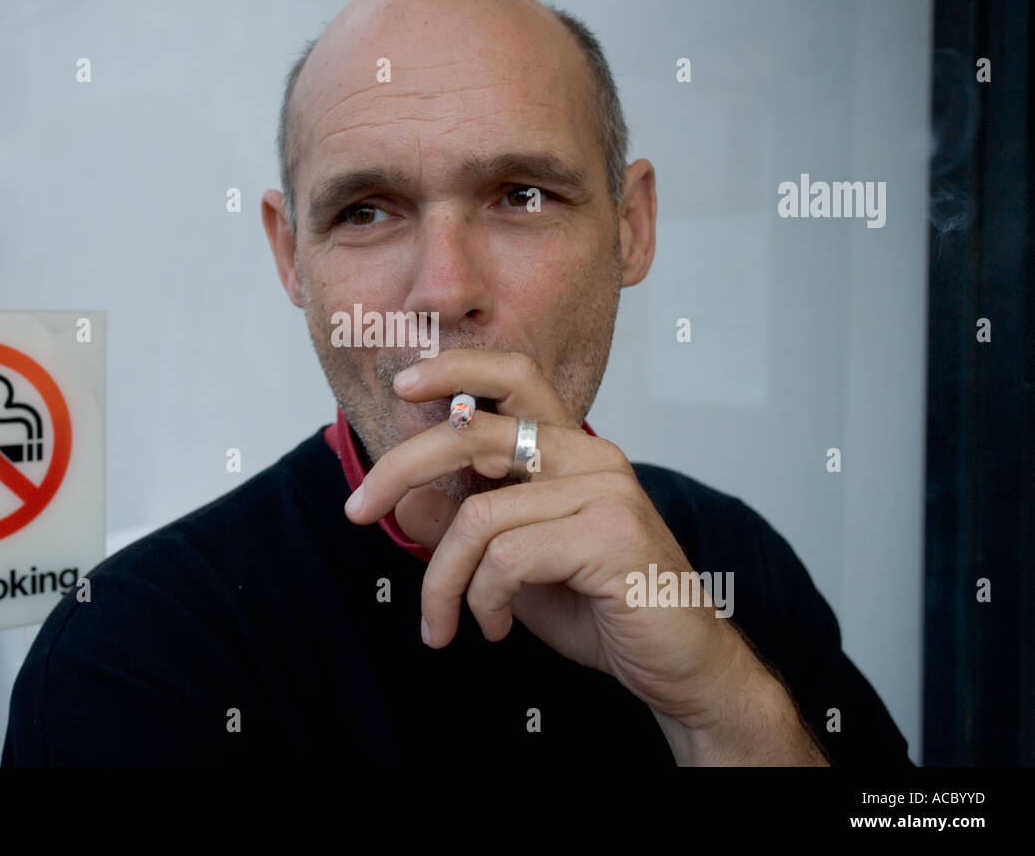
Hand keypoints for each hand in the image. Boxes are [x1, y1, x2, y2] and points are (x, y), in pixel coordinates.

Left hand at [344, 348, 827, 764]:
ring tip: (445, 623)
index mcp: (570, 451)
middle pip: (471, 431)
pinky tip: (495, 627)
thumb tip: (402, 502)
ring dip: (443, 579)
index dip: (455, 369)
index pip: (513, 376)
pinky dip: (483, 599)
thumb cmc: (602, 609)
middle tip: (355, 512)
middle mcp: (591, 455)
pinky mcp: (611, 534)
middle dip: (398, 468)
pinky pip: (507, 556)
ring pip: (479, 516)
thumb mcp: (513, 568)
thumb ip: (464, 529)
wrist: (679, 667)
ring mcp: (605, 490)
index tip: (401, 386)